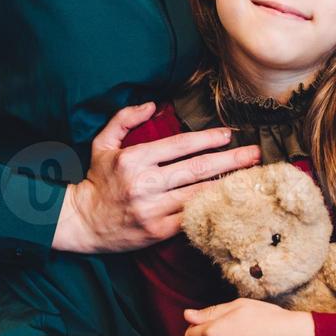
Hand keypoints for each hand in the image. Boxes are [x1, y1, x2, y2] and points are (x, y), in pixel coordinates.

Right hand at [52, 102, 261, 253]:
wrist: (81, 222)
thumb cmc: (96, 180)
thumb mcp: (102, 143)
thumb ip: (124, 119)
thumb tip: (152, 104)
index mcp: (134, 159)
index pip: (179, 145)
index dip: (207, 139)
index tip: (229, 134)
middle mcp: (145, 184)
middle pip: (197, 169)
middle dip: (230, 160)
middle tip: (255, 154)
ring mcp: (152, 209)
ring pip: (198, 194)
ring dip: (227, 185)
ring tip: (251, 177)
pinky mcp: (157, 231)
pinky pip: (191, 218)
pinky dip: (211, 209)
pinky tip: (229, 202)